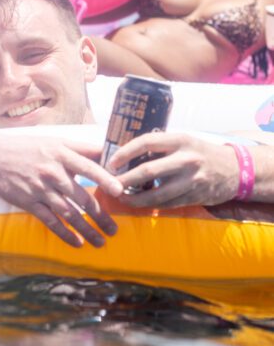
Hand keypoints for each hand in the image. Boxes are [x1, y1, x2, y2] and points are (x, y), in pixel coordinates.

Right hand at [0, 135, 122, 247]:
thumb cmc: (28, 147)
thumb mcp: (54, 141)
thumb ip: (81, 149)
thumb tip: (109, 154)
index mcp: (61, 154)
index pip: (88, 166)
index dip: (105, 179)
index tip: (120, 191)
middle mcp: (52, 172)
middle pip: (82, 197)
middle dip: (101, 215)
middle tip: (114, 229)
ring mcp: (40, 188)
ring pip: (68, 213)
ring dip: (86, 229)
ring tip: (100, 241)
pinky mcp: (29, 202)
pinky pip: (50, 221)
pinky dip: (64, 234)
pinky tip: (76, 243)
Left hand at [108, 133, 238, 207]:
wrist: (236, 170)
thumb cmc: (200, 152)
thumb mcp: (182, 142)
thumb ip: (159, 147)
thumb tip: (124, 155)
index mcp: (180, 140)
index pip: (146, 142)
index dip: (125, 152)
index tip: (111, 162)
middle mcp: (186, 158)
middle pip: (148, 170)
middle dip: (125, 179)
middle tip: (110, 183)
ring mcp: (192, 180)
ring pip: (157, 193)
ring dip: (134, 198)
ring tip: (120, 197)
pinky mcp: (195, 196)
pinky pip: (167, 203)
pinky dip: (150, 205)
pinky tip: (138, 203)